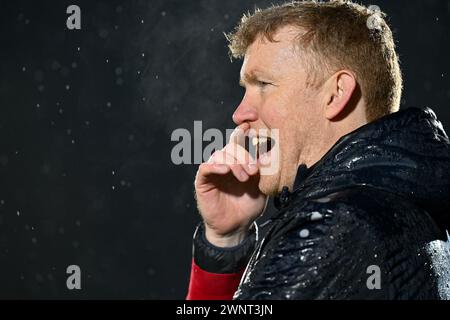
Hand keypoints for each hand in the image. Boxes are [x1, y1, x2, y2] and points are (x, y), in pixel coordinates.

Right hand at [194, 123, 266, 246]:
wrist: (235, 227)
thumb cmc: (248, 205)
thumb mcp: (261, 186)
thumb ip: (264, 170)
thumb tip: (270, 154)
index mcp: (239, 159)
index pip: (240, 139)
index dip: (244, 130)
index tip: (251, 124)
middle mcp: (225, 161)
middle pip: (232, 145)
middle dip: (244, 154)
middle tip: (254, 170)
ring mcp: (213, 170)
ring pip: (220, 154)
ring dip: (234, 162)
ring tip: (244, 177)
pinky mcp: (203, 180)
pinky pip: (206, 167)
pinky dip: (216, 165)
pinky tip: (225, 170)